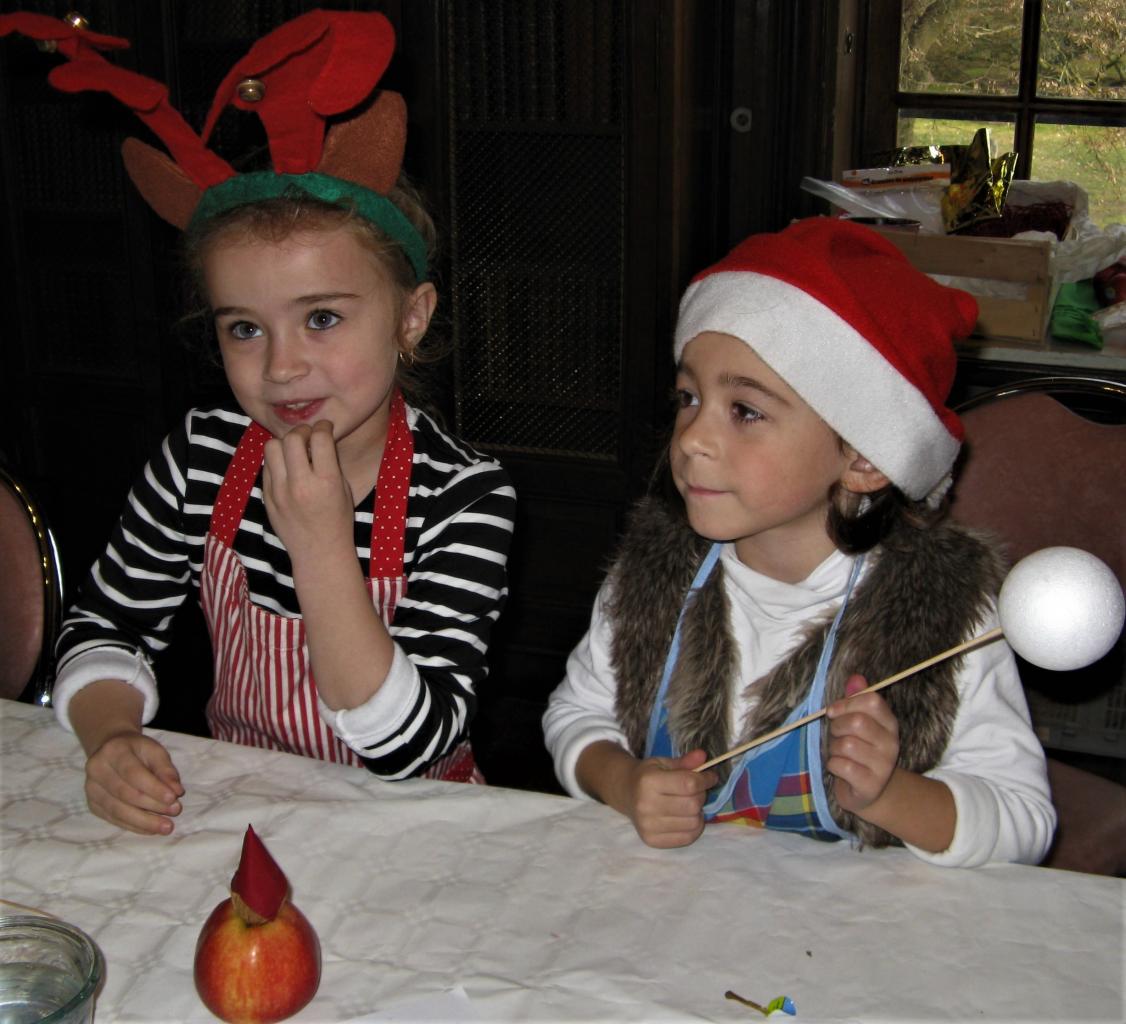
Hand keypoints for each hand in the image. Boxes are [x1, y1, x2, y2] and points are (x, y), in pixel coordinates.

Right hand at [84, 731, 183, 835]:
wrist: (110, 750)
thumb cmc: (137, 750)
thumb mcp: (155, 750)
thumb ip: (166, 770)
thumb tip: (176, 792)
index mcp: (113, 751)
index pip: (133, 773)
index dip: (153, 788)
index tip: (173, 798)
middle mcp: (96, 770)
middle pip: (125, 794)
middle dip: (152, 805)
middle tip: (175, 811)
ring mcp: (91, 789)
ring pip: (118, 810)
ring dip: (144, 821)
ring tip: (166, 826)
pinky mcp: (92, 804)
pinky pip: (114, 819)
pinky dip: (134, 826)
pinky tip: (151, 829)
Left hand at [261, 420, 353, 564]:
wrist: (319, 552)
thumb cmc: (338, 521)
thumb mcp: (344, 490)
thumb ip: (331, 464)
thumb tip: (320, 439)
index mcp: (327, 481)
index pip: (320, 438)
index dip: (323, 426)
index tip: (325, 428)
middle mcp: (301, 484)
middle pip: (292, 438)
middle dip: (302, 431)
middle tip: (308, 437)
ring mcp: (280, 492)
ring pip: (271, 447)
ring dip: (284, 444)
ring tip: (294, 451)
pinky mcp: (267, 498)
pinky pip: (266, 467)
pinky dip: (276, 462)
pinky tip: (286, 468)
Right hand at [623, 749, 717, 848]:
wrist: (626, 793)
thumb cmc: (648, 776)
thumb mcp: (664, 763)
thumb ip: (685, 761)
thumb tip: (703, 756)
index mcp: (649, 781)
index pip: (689, 783)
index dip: (705, 780)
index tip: (711, 777)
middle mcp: (646, 805)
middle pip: (693, 804)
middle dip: (701, 795)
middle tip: (696, 791)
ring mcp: (648, 825)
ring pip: (694, 822)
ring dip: (698, 812)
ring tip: (690, 804)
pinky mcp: (652, 840)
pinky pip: (688, 838)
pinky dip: (694, 827)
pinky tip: (686, 818)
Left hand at [825, 674, 899, 813]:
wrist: (867, 791)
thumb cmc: (857, 750)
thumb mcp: (856, 722)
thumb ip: (855, 699)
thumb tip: (856, 677)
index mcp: (889, 723)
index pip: (872, 701)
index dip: (846, 702)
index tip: (833, 711)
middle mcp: (891, 743)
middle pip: (857, 722)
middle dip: (837, 727)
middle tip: (836, 735)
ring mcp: (883, 766)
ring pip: (846, 744)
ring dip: (833, 748)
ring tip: (839, 753)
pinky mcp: (871, 785)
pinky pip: (842, 765)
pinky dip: (833, 765)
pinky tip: (839, 768)